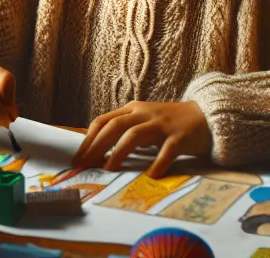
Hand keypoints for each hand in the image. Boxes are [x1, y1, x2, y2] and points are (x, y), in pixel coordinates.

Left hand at [74, 101, 211, 177]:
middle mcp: (143, 114)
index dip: (89, 138)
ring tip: (108, 169)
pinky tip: (150, 175)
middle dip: (97, 145)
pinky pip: (166, 151)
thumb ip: (126, 130)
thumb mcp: (143, 121)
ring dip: (119, 153)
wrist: (206, 116)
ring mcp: (161, 125)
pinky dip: (157, 163)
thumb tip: (101, 149)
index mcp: (132, 110)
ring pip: (134, 135)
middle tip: (86, 165)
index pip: (103, 121)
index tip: (78, 157)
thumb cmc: (169, 123)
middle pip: (114, 126)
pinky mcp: (180, 137)